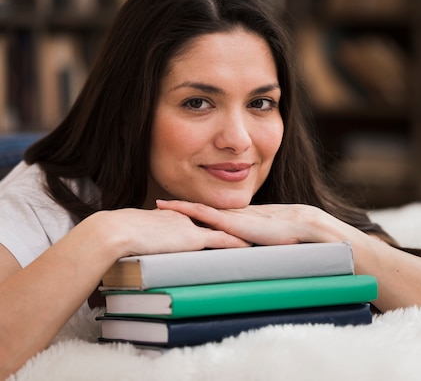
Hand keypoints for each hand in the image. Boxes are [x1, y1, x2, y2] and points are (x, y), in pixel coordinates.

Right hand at [86, 207, 251, 256]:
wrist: (117, 231)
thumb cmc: (118, 236)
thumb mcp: (136, 237)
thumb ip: (146, 241)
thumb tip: (143, 249)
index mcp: (173, 218)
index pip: (198, 223)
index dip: (212, 226)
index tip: (225, 229)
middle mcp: (185, 219)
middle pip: (214, 224)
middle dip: (232, 228)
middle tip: (249, 232)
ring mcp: (190, 227)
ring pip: (221, 230)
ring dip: (238, 235)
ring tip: (256, 238)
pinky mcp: (192, 238)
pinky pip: (221, 241)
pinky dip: (235, 244)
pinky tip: (248, 247)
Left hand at [155, 200, 349, 245]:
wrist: (309, 230)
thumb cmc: (298, 238)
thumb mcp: (273, 239)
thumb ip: (261, 242)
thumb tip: (256, 254)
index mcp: (246, 220)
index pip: (217, 215)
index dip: (199, 212)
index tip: (182, 212)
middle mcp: (238, 216)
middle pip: (205, 210)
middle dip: (184, 209)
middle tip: (160, 206)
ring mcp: (236, 218)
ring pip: (201, 210)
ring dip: (180, 208)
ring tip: (159, 205)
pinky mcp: (235, 222)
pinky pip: (205, 214)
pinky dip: (188, 209)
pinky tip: (171, 208)